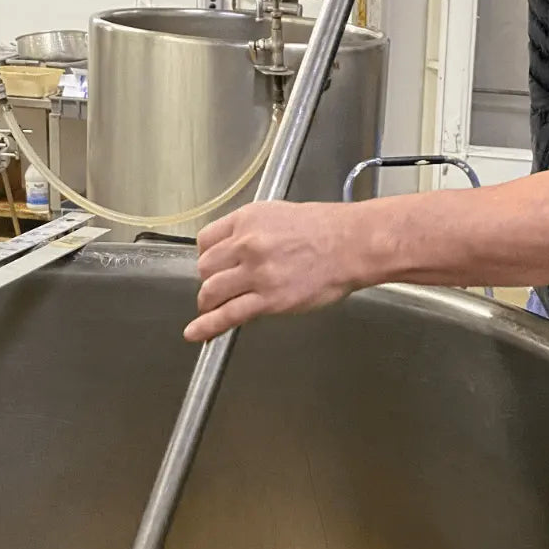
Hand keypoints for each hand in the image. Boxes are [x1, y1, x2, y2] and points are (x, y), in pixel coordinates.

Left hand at [185, 200, 375, 342]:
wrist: (352, 244)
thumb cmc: (327, 229)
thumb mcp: (280, 215)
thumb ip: (254, 231)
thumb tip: (238, 250)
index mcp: (247, 219)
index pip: (206, 240)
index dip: (207, 256)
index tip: (212, 265)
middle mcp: (246, 243)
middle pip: (205, 267)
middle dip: (210, 279)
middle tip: (220, 287)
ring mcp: (256, 273)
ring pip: (211, 291)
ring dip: (209, 302)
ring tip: (213, 308)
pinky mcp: (268, 300)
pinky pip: (228, 314)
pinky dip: (208, 326)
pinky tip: (196, 333)